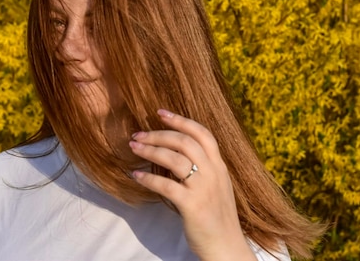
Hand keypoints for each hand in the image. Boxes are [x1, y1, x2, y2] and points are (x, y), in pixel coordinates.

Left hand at [129, 109, 256, 260]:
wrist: (226, 247)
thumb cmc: (216, 216)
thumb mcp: (215, 185)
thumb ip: (202, 167)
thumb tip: (173, 150)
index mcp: (219, 166)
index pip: (202, 133)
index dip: (180, 120)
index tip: (160, 112)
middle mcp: (213, 173)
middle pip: (183, 142)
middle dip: (158, 134)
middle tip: (138, 135)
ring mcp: (204, 188)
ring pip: (173, 159)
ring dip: (150, 151)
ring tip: (133, 148)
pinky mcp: (192, 205)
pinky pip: (165, 186)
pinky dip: (147, 179)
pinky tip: (135, 176)